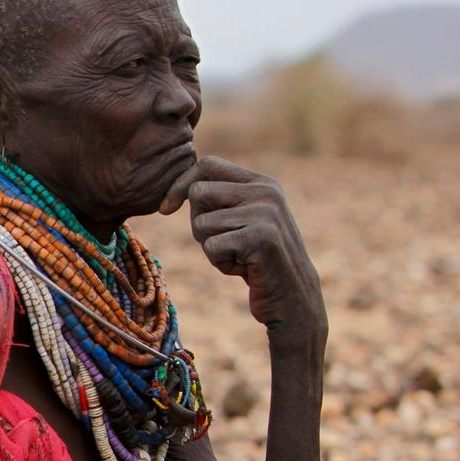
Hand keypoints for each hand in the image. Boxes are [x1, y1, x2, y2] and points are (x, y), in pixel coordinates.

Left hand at [159, 155, 325, 342]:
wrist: (292, 296)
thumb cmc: (255, 260)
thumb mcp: (239, 221)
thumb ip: (218, 200)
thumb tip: (179, 186)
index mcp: (261, 182)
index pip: (207, 164)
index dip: (180, 185)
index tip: (166, 210)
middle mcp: (266, 191)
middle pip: (198, 193)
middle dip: (198, 224)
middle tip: (223, 243)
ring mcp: (266, 212)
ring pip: (201, 222)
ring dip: (210, 247)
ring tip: (239, 256)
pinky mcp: (261, 237)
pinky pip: (212, 246)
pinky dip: (220, 263)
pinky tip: (244, 267)